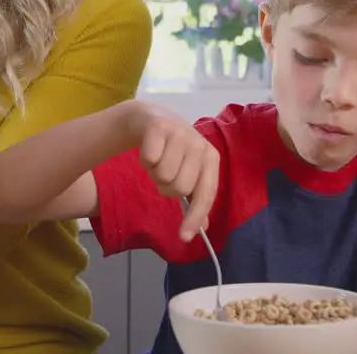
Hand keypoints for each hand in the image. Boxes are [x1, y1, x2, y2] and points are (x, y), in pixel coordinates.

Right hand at [127, 102, 220, 241]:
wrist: (152, 119)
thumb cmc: (174, 151)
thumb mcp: (189, 172)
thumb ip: (196, 199)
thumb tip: (204, 228)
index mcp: (211, 158)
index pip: (206, 194)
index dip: (195, 217)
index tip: (184, 237)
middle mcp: (199, 144)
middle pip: (180, 188)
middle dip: (167, 187)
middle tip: (165, 174)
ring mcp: (180, 133)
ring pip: (163, 175)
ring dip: (155, 173)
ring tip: (159, 160)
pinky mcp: (159, 126)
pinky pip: (148, 159)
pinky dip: (145, 159)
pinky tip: (150, 149)